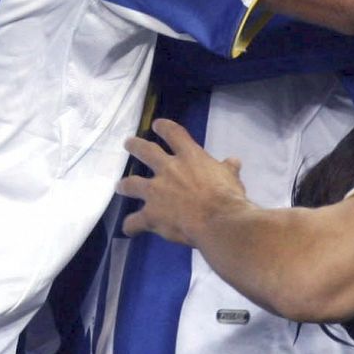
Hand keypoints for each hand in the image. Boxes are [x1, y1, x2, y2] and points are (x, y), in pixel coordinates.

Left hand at [118, 118, 249, 245]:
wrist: (217, 221)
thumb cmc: (228, 197)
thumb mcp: (231, 178)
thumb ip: (228, 169)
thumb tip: (234, 161)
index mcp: (190, 157)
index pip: (173, 133)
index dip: (164, 127)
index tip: (157, 124)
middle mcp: (168, 169)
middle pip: (145, 151)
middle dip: (134, 146)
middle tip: (128, 143)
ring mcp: (156, 192)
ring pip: (132, 184)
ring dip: (124, 185)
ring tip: (120, 186)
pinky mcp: (151, 214)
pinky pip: (135, 221)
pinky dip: (131, 225)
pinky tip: (129, 229)